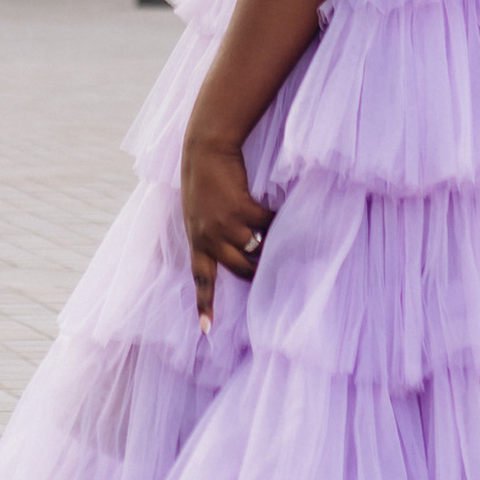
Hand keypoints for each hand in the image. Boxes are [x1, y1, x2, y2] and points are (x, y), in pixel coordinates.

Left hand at [181, 134, 273, 333]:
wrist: (204, 150)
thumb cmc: (203, 180)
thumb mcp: (198, 213)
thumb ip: (211, 234)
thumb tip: (239, 249)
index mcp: (196, 240)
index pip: (200, 278)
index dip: (205, 303)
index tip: (207, 329)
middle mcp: (209, 237)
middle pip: (240, 269)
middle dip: (257, 272)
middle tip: (271, 268)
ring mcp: (225, 224)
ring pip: (256, 249)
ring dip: (270, 244)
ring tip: (281, 238)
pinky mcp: (242, 209)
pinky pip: (267, 225)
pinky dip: (278, 221)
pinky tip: (282, 215)